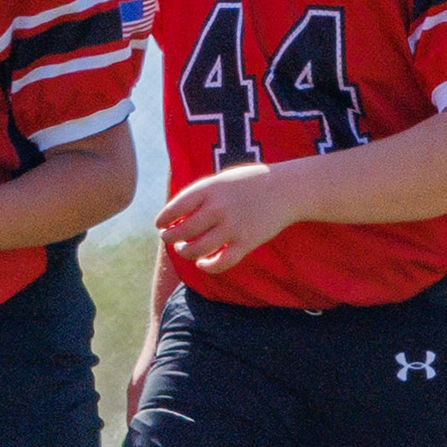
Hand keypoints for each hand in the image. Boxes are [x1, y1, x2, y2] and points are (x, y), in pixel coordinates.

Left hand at [156, 163, 305, 272]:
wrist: (286, 189)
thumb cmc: (250, 182)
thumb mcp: (222, 180)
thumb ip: (201, 195)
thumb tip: (176, 214)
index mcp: (210, 188)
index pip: (176, 207)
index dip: (164, 219)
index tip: (160, 225)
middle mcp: (218, 208)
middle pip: (183, 231)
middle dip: (170, 238)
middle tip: (168, 238)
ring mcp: (233, 227)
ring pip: (197, 250)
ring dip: (185, 252)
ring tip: (184, 249)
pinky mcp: (246, 242)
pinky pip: (221, 262)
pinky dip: (208, 266)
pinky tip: (203, 263)